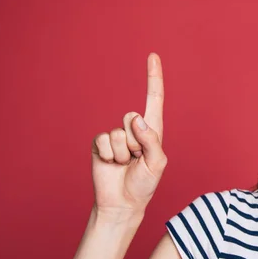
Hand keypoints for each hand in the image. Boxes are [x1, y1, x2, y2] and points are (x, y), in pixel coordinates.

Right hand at [91, 53, 166, 218]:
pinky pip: (104, 141)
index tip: (153, 55)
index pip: (154, 99)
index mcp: (153, 131)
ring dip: (123, 153)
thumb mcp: (157, 164)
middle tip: (136, 160)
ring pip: (118, 133)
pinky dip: (109, 156)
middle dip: (136, 142)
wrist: (122, 202)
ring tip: (125, 165)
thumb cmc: (144, 184)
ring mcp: (116, 136)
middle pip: (133, 117)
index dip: (153, 77)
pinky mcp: (101, 144)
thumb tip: (136, 119)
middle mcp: (134, 130)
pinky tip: (111, 165)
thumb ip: (151, 141)